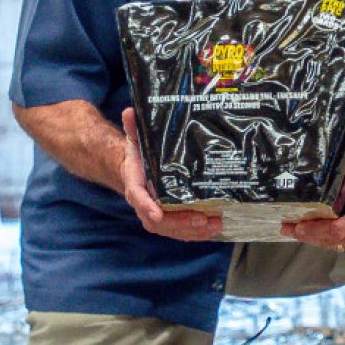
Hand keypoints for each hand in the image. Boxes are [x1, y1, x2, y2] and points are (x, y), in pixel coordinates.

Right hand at [121, 107, 222, 240]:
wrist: (134, 171)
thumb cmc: (138, 156)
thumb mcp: (135, 139)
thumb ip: (133, 128)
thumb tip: (130, 111)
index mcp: (135, 185)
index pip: (138, 197)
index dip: (147, 206)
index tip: (157, 213)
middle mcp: (144, 204)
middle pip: (158, 221)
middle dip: (180, 223)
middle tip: (202, 219)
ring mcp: (157, 214)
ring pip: (172, 230)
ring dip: (193, 231)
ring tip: (214, 225)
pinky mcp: (169, 220)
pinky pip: (181, 231)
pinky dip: (197, 233)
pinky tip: (214, 229)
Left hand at [281, 144, 344, 253]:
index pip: (339, 230)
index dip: (316, 230)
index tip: (296, 226)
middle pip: (334, 241)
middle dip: (309, 236)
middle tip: (285, 227)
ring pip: (337, 245)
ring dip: (315, 237)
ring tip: (293, 228)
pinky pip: (343, 242)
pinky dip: (326, 237)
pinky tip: (311, 228)